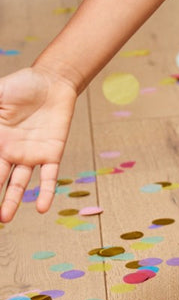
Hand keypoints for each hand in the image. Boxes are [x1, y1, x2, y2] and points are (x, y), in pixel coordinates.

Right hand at [0, 67, 77, 222]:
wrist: (53, 81)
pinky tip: (41, 208)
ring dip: (11, 201)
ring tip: (4, 218)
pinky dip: (46, 192)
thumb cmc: (22, 85)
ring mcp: (29, 155)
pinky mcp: (51, 153)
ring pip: (18, 183)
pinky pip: (48, 176)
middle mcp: (8, 152)